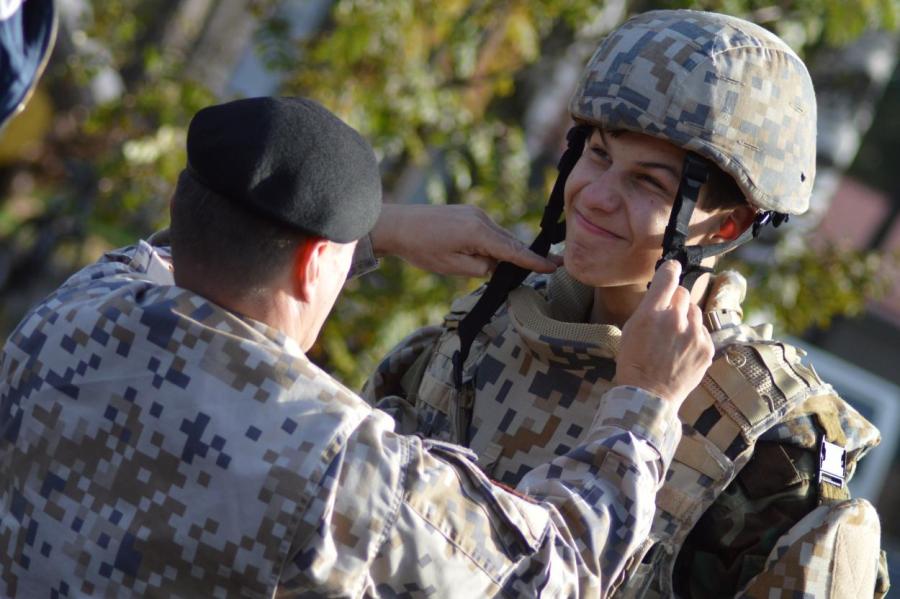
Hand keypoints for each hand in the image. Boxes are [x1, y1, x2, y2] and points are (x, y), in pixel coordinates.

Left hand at [370, 204, 558, 276]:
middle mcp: (481, 218)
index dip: (534, 261)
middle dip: (527, 256)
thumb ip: (481, 268)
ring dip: (508, 251)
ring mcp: (475, 213)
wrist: (397, 225)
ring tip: (518, 266)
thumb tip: (498, 266)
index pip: (513, 252)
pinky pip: (489, 231)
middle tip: (551, 266)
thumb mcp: (453, 267)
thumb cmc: (422, 248)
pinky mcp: (468, 212)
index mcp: (478, 233)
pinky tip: (494, 255)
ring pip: (500, 237)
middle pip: (511, 242)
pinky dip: (495, 243)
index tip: (554, 267)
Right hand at [613, 261, 712, 404]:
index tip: (672, 267)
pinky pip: (702, 332)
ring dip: (686, 319)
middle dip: (675, 301)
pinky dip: (694, 337)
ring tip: (673, 339)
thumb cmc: (633, 362)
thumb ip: (649, 308)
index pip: (668, 276)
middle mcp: (676, 319)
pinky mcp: (706, 348)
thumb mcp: (630, 329)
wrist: (648, 395)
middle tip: (666, 318)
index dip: (670, 269)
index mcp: (652, 312)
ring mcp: (694, 335)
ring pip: (695, 312)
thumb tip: (662, 293)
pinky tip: (681, 352)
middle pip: (683, 293)